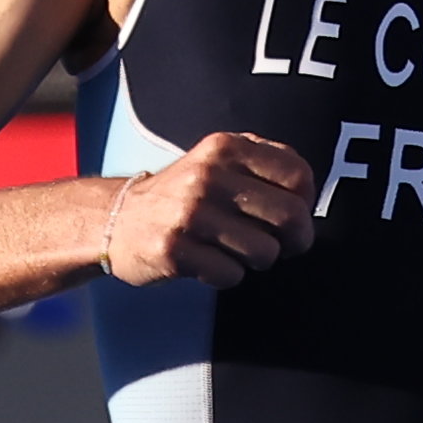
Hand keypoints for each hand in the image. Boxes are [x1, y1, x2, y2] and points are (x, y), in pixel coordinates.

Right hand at [104, 133, 317, 289]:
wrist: (116, 218)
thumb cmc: (182, 194)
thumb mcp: (217, 160)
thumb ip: (262, 161)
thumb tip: (306, 190)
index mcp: (225, 148)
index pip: (297, 175)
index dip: (305, 202)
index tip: (292, 214)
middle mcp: (208, 176)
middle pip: (290, 217)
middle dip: (294, 240)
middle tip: (280, 245)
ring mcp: (190, 214)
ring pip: (265, 252)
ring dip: (255, 260)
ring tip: (233, 250)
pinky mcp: (175, 250)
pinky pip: (231, 275)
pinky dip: (226, 275)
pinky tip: (208, 262)